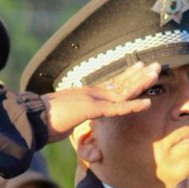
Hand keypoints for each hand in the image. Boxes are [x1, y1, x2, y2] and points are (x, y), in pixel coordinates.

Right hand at [42, 61, 159, 140]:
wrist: (31, 120)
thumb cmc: (44, 121)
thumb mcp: (65, 118)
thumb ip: (74, 118)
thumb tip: (72, 122)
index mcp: (86, 94)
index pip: (111, 84)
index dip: (126, 76)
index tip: (139, 68)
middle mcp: (91, 93)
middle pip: (120, 82)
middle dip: (138, 74)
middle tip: (155, 65)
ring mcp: (92, 99)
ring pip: (122, 90)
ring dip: (141, 83)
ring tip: (156, 74)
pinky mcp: (92, 109)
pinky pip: (117, 108)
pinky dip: (133, 106)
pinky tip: (146, 103)